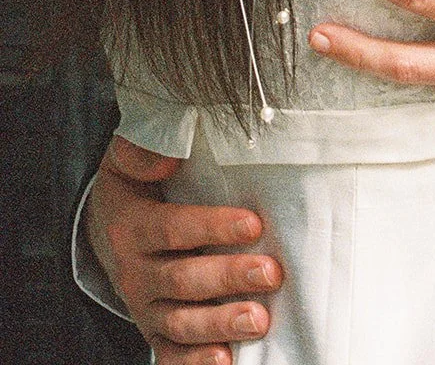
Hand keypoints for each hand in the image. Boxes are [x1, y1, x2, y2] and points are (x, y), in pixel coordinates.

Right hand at [84, 136, 282, 364]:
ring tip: (259, 320)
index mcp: (132, 227)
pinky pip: (171, 355)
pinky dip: (196, 362)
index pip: (174, 228)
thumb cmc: (134, 187)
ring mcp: (144, 307)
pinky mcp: (154, 331)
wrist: (104, 229)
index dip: (213, 227)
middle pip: (183, 279)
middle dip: (228, 277)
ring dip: (221, 323)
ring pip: (180, 322)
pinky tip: (225, 361)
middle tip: (271, 273)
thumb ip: (145, 150)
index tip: (254, 224)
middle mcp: (135, 272)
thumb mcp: (130, 161)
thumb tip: (168, 152)